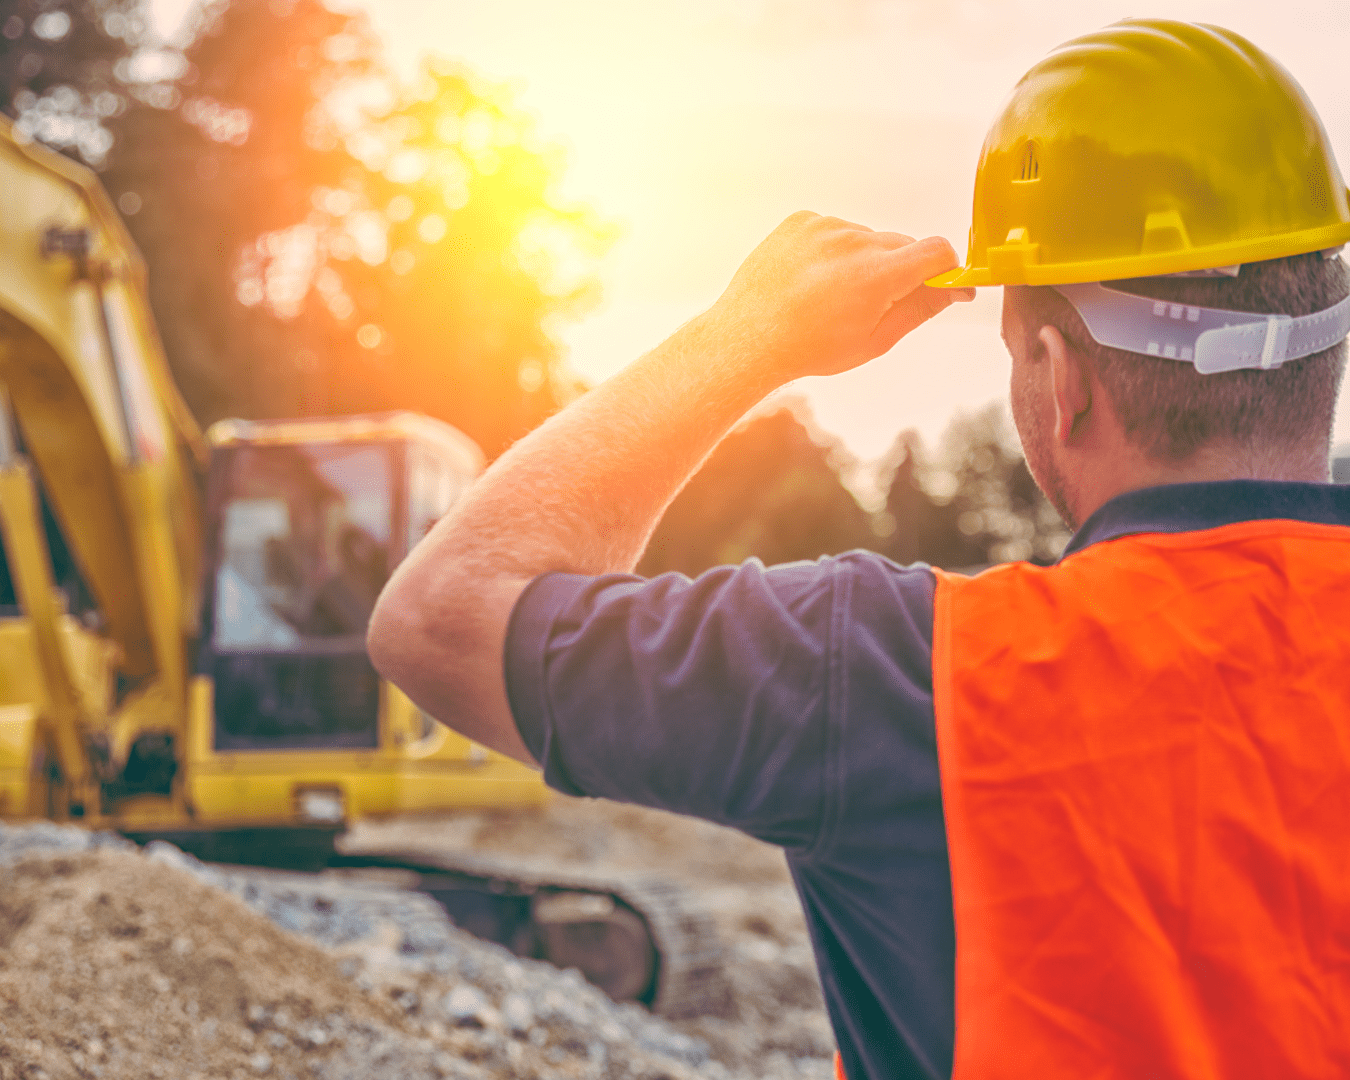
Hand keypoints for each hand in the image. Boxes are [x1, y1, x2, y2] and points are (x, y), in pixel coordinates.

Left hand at [703, 211, 970, 381]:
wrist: (748, 338)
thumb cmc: (809, 348)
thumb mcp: (874, 341)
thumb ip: (919, 310)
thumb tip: (954, 289)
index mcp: (878, 275)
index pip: (937, 250)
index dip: (945, 268)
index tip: (942, 283)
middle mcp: (854, 241)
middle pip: (902, 245)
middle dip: (900, 270)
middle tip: (872, 304)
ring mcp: (825, 227)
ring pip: (866, 238)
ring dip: (862, 260)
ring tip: (830, 296)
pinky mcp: (802, 220)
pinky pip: (834, 230)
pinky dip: (832, 250)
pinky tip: (811, 280)